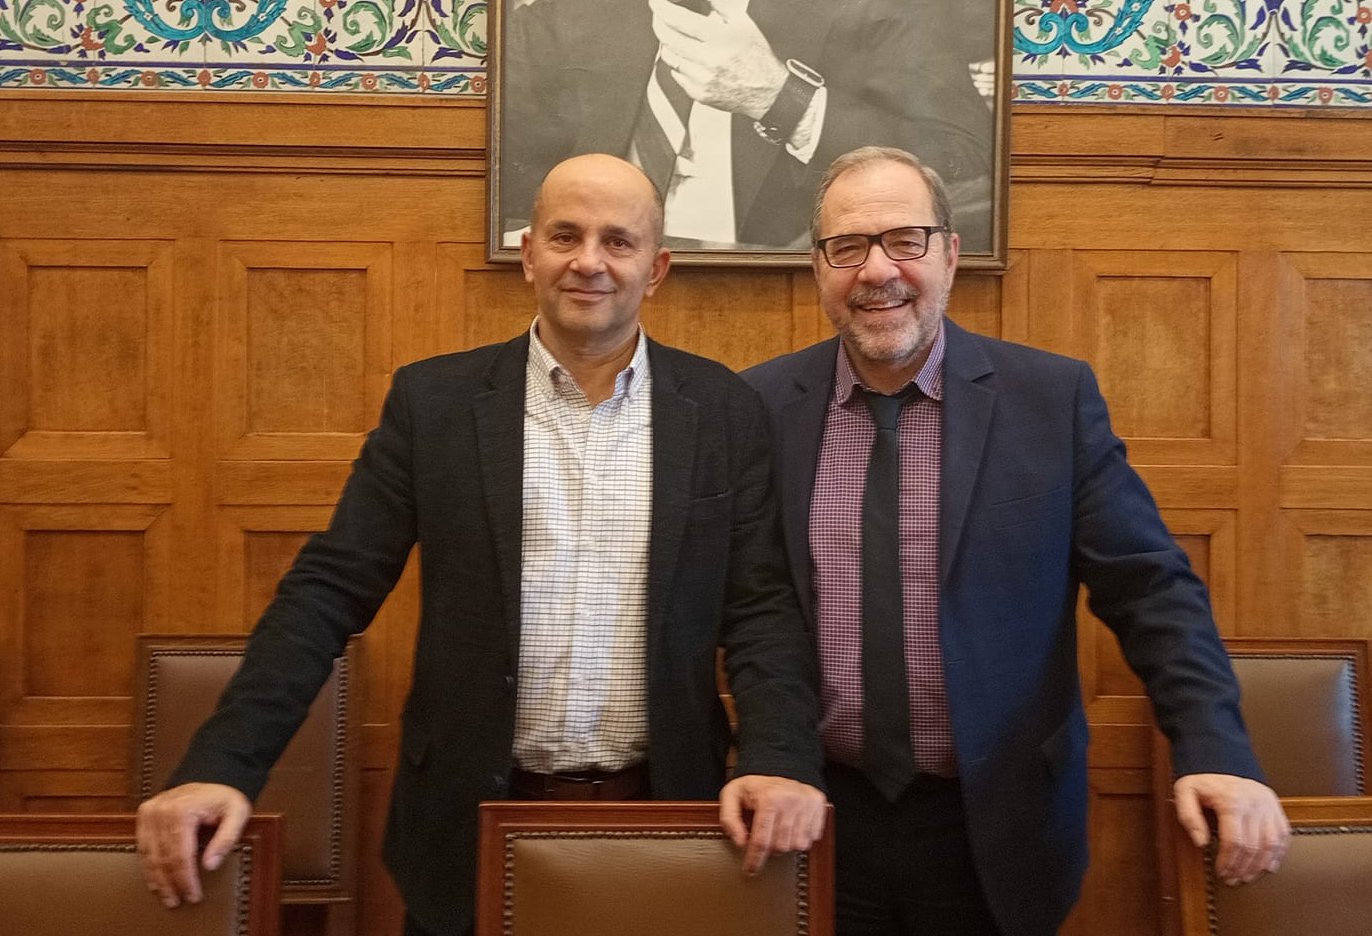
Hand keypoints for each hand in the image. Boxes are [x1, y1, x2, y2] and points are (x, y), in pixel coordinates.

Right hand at [135, 782, 251, 907]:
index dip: (186, 879)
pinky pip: (143, 845)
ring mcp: (150, 811)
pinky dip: (148, 865)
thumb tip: (210, 865)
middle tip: (177, 901)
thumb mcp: (238, 813)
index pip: (180, 855)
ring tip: (166, 896)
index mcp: (182, 810)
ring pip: (148, 855)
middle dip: (170, 884)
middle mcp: (160, 810)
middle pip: (162, 858)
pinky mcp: (144, 814)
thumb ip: (226, 839)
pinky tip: (155, 879)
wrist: (214, 774)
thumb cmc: (225, 797)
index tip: (193, 896)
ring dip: (156, 879)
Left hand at [648, 0, 787, 119]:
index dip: (662, 9)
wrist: (766, 91)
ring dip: (668, 43)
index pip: (680, 20)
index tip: (656, 3)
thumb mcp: (742, 23)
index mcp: (720, 38)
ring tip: (677, 37)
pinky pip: (677, 74)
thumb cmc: (756, 57)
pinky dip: (679, 63)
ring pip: (670, 56)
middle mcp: (709, 59)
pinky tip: (690, 59)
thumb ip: (719, 6)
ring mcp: (702, 79)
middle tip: (659, 16)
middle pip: (668, 38)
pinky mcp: (699, 93)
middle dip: (658, 23)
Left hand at [718, 774, 826, 874]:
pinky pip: (813, 837)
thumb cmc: (753, 787)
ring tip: (779, 830)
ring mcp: (807, 801)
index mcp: (769, 797)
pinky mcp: (819, 804)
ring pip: (798, 845)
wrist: (777, 767)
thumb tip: (740, 842)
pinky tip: (793, 826)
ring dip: (787, 843)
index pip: (762, 840)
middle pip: (781, 846)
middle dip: (770, 848)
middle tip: (766, 837)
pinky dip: (802, 837)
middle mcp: (791, 799)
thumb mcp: (731, 796)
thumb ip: (729, 819)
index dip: (755, 859)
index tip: (750, 870)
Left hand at [1173, 773, 1289, 884]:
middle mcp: (1255, 804)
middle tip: (1233, 880)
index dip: (1228, 862)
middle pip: (1253, 847)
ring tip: (1248, 876)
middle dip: (1243, 868)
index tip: (1221, 873)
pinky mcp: (1276, 808)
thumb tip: (1201, 843)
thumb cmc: (1202, 780)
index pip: (1234, 841)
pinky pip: (1283, 836)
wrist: (1222, 760)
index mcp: (1232, 801)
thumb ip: (1188, 816)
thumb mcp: (1185, 792)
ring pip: (1271, 845)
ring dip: (1260, 865)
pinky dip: (1277, 854)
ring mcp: (1269, 806)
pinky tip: (1268, 866)